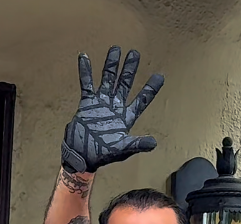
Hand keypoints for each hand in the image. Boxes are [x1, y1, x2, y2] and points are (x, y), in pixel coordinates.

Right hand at [62, 46, 163, 174]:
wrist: (81, 156)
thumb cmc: (102, 155)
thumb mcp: (121, 149)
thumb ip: (136, 144)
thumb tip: (153, 143)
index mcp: (126, 117)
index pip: (141, 100)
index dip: (150, 89)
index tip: (160, 76)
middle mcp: (115, 107)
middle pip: (124, 84)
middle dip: (129, 69)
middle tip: (135, 53)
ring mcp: (101, 103)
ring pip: (107, 79)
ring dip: (111, 65)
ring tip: (115, 49)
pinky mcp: (87, 103)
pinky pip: (87, 84)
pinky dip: (85, 71)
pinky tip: (84, 56)